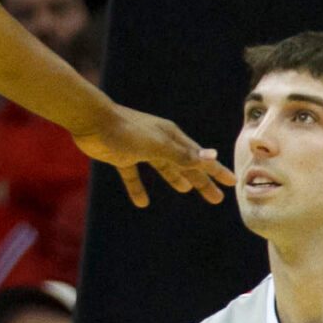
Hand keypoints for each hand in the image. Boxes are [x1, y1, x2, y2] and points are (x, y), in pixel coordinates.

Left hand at [74, 102, 232, 208]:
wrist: (90, 120)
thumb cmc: (125, 130)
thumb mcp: (156, 145)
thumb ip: (182, 154)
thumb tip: (212, 157)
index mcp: (171, 137)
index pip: (199, 157)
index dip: (215, 170)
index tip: (232, 182)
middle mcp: (158, 142)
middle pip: (184, 165)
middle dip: (201, 181)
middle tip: (216, 198)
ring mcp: (140, 148)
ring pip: (162, 167)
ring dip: (175, 178)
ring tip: (185, 190)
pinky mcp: (121, 155)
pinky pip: (132, 175)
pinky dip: (138, 187)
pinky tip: (141, 202)